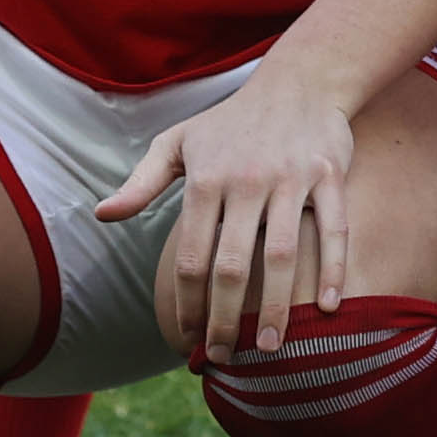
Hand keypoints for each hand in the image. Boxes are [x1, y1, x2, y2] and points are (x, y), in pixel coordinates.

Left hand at [104, 72, 361, 357]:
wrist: (301, 80)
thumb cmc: (232, 120)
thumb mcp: (178, 142)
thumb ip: (141, 183)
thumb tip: (102, 215)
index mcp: (205, 180)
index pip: (190, 258)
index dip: (188, 304)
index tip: (188, 337)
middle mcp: (246, 181)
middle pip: (232, 267)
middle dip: (226, 319)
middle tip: (225, 356)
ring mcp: (291, 179)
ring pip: (282, 256)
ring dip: (277, 308)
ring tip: (271, 348)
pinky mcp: (329, 174)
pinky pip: (333, 230)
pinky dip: (332, 270)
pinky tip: (328, 307)